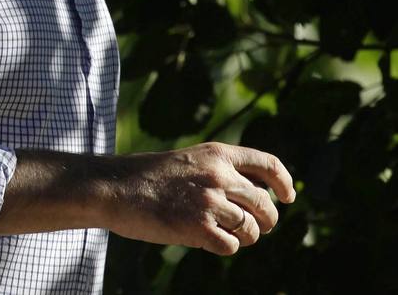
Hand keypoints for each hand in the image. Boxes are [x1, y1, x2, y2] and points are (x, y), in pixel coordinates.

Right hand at [102, 142, 295, 255]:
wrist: (112, 187)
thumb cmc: (144, 176)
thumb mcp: (186, 161)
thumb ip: (217, 172)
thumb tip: (254, 197)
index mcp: (216, 154)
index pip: (267, 165)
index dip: (284, 183)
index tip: (287, 197)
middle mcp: (218, 175)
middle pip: (265, 204)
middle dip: (266, 220)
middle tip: (256, 227)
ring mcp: (209, 202)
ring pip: (252, 228)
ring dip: (244, 236)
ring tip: (226, 234)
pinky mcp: (199, 227)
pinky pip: (231, 245)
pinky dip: (223, 246)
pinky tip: (206, 240)